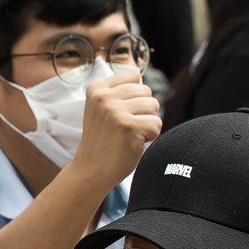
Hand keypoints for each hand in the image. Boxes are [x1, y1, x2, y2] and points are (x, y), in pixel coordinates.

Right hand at [67, 69, 160, 185]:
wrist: (91, 171)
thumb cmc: (102, 141)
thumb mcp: (101, 109)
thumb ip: (118, 93)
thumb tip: (141, 79)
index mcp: (96, 89)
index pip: (134, 77)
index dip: (135, 97)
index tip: (120, 114)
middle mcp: (104, 97)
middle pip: (146, 91)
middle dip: (143, 110)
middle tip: (125, 128)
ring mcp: (115, 111)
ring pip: (154, 106)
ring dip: (147, 123)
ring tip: (129, 135)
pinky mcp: (129, 126)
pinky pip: (157, 124)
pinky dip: (151, 136)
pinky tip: (134, 143)